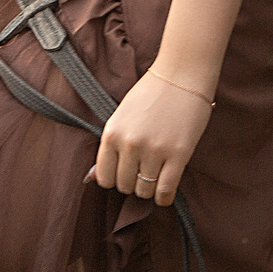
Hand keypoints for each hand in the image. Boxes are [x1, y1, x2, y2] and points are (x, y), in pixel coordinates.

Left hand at [89, 69, 212, 206]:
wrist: (181, 74)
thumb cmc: (150, 93)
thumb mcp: (121, 116)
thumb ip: (108, 148)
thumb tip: (91, 179)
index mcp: (112, 133)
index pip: (104, 178)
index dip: (114, 179)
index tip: (124, 172)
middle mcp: (130, 144)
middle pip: (125, 186)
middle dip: (133, 183)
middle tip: (142, 171)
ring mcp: (154, 150)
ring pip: (145, 190)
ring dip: (149, 188)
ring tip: (155, 175)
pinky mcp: (178, 154)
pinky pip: (166, 190)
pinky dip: (164, 197)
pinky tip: (166, 189)